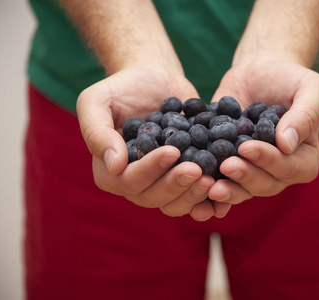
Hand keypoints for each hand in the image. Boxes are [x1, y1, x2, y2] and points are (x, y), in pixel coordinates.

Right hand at [77, 65, 230, 220]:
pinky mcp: (183, 179)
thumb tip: (114, 164)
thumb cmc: (123, 88)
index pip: (128, 181)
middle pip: (153, 197)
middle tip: (197, 169)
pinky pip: (195, 199)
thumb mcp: (97, 100)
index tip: (172, 151)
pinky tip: (223, 194)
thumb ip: (96, 131)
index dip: (150, 170)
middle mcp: (135, 183)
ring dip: (193, 196)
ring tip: (211, 179)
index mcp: (110, 170)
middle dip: (176, 185)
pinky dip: (209, 202)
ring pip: (174, 204)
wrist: (157, 80)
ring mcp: (161, 183)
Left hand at [207, 57, 318, 203]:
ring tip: (209, 185)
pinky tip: (196, 188)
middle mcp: (280, 172)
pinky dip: (209, 186)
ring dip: (227, 190)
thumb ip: (305, 115)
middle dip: (245, 176)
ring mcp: (253, 171)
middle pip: (265, 185)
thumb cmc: (289, 78)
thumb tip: (287, 145)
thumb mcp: (310, 88)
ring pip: (242, 189)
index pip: (290, 168)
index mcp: (305, 158)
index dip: (268, 161)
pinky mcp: (229, 165)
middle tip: (226, 165)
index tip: (246, 147)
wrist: (257, 72)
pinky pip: (222, 181)